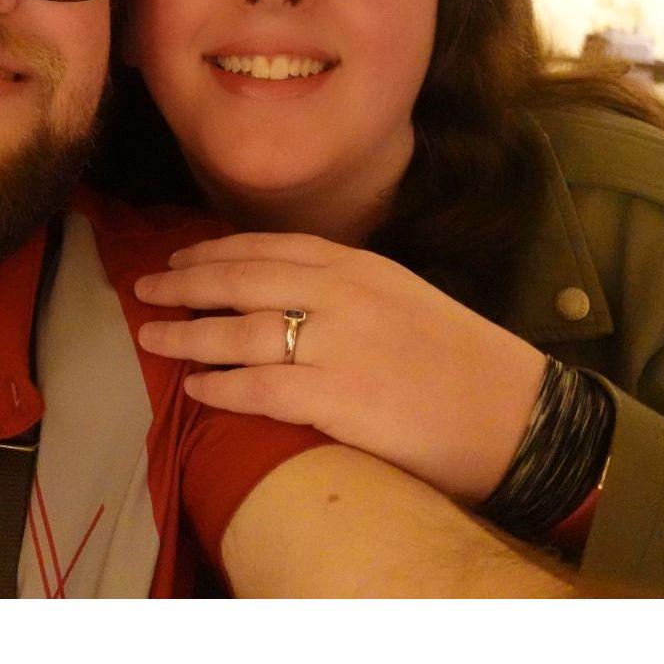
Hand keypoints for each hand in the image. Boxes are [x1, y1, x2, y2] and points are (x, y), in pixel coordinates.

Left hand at [135, 232, 547, 502]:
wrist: (519, 416)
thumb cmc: (463, 363)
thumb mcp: (405, 298)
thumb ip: (347, 290)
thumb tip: (288, 294)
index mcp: (360, 267)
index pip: (269, 247)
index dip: (215, 252)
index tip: (180, 258)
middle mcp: (342, 294)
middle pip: (242, 279)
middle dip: (185, 283)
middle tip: (144, 287)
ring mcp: (337, 344)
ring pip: (238, 331)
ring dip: (187, 333)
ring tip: (152, 336)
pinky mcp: (337, 398)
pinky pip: (258, 387)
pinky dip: (220, 386)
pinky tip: (195, 388)